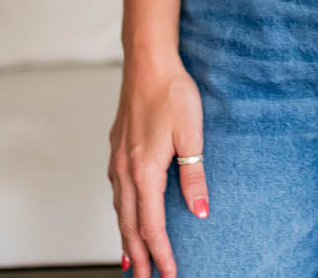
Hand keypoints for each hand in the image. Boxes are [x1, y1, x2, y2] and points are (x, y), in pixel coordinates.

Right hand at [107, 52, 208, 276]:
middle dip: (139, 258)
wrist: (148, 61)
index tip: (170, 276)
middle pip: (129, 226)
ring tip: (134, 261)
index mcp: (145, 172)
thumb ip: (194, 174)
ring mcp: (118, 160)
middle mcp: (125, 171)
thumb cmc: (173, 92)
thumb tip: (200, 211)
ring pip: (120, 211)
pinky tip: (126, 215)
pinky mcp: (117, 149)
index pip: (152, 227)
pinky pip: (117, 193)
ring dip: (127, 239)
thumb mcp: (191, 133)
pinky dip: (121, 214)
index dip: (162, 254)